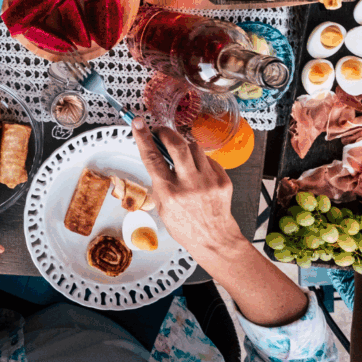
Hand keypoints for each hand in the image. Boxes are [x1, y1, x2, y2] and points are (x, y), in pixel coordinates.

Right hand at [131, 117, 242, 262]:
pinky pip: (208, 159)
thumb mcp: (162, 206)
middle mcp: (189, 184)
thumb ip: (159, 181)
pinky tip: (198, 172)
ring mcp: (208, 181)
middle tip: (161, 131)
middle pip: (177, 145)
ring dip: (184, 147)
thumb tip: (156, 157)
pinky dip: (200, 161)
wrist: (215, 239)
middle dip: (166, 132)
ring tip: (181, 157)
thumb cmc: (185, 226)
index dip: (143, 137)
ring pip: (194, 147)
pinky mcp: (222, 180)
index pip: (152, 157)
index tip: (138, 123)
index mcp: (169, 192)